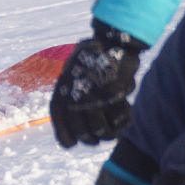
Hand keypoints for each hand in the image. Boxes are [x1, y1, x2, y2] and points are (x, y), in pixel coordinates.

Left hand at [49, 22, 145, 147]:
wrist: (110, 41)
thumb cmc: (90, 60)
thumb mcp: (71, 75)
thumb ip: (68, 99)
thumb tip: (68, 134)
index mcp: (62, 90)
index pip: (60, 123)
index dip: (65, 136)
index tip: (72, 144)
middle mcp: (76, 95)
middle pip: (83, 133)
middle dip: (91, 138)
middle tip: (97, 137)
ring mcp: (95, 95)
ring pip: (102, 131)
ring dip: (108, 134)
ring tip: (112, 131)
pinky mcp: (114, 93)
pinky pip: (120, 120)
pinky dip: (123, 122)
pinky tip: (124, 116)